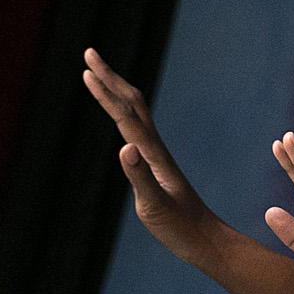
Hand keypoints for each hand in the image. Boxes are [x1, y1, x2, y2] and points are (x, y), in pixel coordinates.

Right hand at [82, 49, 221, 261]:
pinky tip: (119, 113)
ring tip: (98, 74)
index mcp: (152, 154)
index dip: (105, 92)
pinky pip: (137, 128)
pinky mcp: (156, 165)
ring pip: (135, 111)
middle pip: (131, 102)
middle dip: (109, 77)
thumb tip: (125, 147)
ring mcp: (156, 155)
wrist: (206, 241)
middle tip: (89, 53)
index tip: (87, 70)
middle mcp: (155, 148)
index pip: (124, 115)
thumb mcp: (155, 207)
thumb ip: (140, 177)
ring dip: (116, 89)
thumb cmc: (181, 229)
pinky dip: (123, 111)